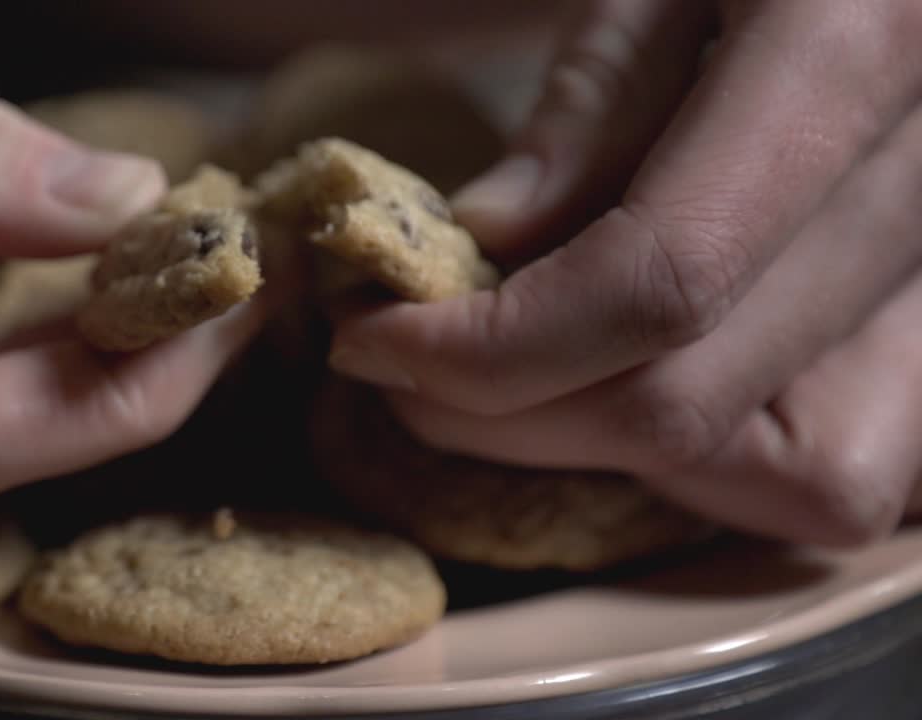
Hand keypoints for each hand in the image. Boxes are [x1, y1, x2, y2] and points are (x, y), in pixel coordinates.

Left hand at [329, 0, 921, 544]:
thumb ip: (593, 107)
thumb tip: (487, 245)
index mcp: (855, 56)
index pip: (659, 281)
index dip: (489, 346)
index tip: (370, 339)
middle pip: (686, 404)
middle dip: (504, 413)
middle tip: (404, 362)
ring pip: (783, 475)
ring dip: (610, 450)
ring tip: (518, 374)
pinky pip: (842, 470)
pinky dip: (721, 460)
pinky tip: (633, 383)